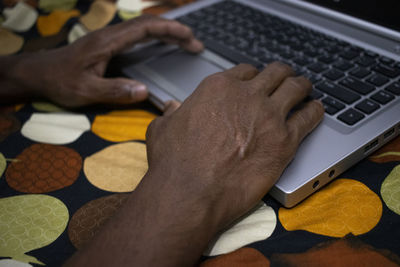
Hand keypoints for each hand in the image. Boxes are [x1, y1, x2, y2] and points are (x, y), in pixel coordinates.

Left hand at [3, 15, 202, 106]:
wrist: (41, 73)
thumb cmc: (61, 81)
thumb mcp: (86, 91)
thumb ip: (114, 91)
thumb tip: (144, 91)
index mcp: (109, 42)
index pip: (146, 28)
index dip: (171, 30)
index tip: (190, 38)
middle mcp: (112, 35)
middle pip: (149, 24)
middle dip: (176, 30)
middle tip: (196, 44)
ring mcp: (110, 38)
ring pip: (144, 28)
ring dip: (167, 32)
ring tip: (186, 43)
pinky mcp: (109, 44)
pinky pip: (138, 35)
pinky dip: (156, 37)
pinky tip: (162, 45)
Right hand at [65, 63, 323, 266]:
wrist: (191, 192)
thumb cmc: (174, 162)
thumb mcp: (162, 128)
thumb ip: (172, 113)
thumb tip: (173, 108)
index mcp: (218, 88)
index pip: (246, 71)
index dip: (253, 76)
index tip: (257, 83)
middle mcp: (247, 95)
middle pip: (276, 72)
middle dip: (282, 74)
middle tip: (286, 80)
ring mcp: (269, 116)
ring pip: (296, 87)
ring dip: (302, 86)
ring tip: (305, 90)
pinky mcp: (285, 141)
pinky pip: (310, 117)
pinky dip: (315, 111)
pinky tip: (316, 110)